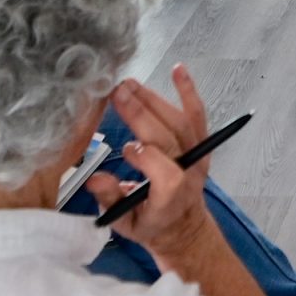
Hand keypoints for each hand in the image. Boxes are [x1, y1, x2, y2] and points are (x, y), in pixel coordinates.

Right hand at [83, 66, 218, 258]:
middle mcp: (190, 172)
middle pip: (170, 139)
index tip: (125, 149)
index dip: (147, 158)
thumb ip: (112, 200)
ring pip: (180, 122)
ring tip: (128, 84)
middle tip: (117, 92)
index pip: (166, 175)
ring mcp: (198, 155)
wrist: (182, 225)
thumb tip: (94, 180)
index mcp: (172, 198)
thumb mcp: (124, 224)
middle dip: (142, 115)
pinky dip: (188, 91)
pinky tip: (178, 69)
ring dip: (154, 100)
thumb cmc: (150, 224)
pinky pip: (197, 115)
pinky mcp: (201, 142)